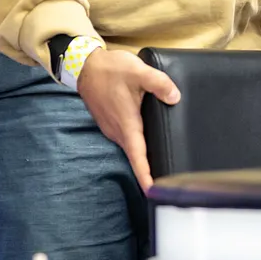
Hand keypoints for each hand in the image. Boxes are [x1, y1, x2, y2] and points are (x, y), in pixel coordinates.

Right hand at [77, 48, 180, 191]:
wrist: (85, 66)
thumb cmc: (110, 70)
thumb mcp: (138, 72)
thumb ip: (159, 83)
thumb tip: (175, 97)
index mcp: (127, 125)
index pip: (138, 158)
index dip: (147, 177)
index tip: (155, 193)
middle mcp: (118, 131)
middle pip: (135, 157)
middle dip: (149, 170)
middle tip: (169, 179)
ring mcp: (112, 128)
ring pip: (131, 147)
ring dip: (143, 156)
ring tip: (161, 162)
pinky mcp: (110, 122)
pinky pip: (126, 137)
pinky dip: (137, 142)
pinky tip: (148, 136)